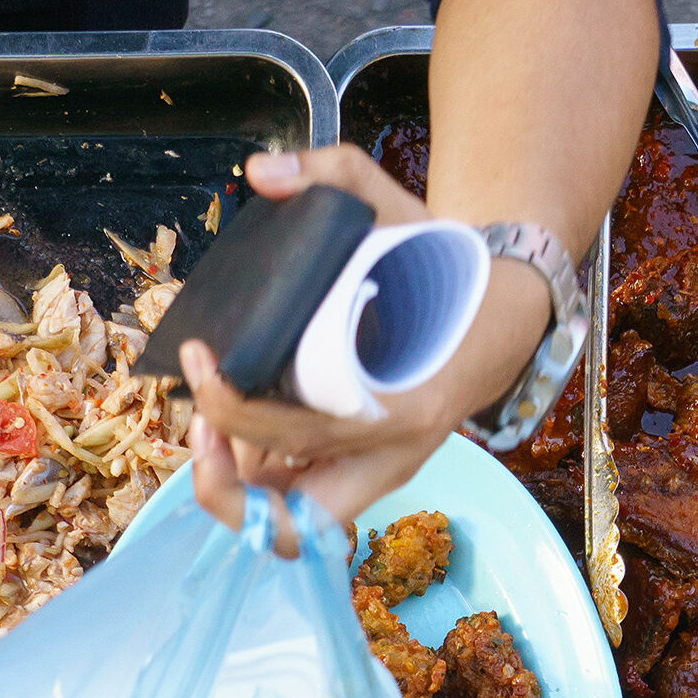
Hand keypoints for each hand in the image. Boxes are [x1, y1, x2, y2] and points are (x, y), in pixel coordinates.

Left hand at [179, 145, 549, 547]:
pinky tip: (236, 415)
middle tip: (198, 418)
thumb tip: (262, 171)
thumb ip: (334, 175)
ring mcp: (373, 475)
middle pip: (291, 526)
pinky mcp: (358, 472)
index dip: (232, 407)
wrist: (500, 314)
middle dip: (223, 487)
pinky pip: (295, 498)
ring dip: (234, 482)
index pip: (296, 436)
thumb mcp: (398, 211)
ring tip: (209, 413)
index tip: (200, 354)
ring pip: (288, 523)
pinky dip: (254, 470)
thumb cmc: (444, 271)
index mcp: (401, 412)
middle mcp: (387, 462)